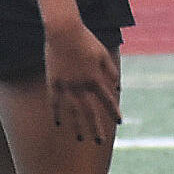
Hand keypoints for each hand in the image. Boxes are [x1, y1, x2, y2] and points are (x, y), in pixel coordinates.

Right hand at [44, 22, 122, 143]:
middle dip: (96, 127)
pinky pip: (55, 102)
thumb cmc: (86, 40)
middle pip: (90, 112)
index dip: (114, 112)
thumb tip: (118, 87)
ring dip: (78, 126)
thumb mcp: (103, 54)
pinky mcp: (53, 82)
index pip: (108, 100)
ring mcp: (66, 85)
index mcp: (95, 78)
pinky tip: (59, 124)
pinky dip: (57, 114)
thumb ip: (111, 71)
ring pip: (73, 111)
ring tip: (81, 138)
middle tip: (100, 141)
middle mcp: (81, 85)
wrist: (64, 31)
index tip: (120, 122)